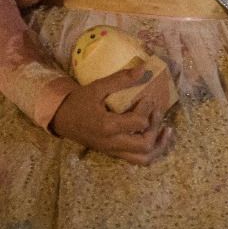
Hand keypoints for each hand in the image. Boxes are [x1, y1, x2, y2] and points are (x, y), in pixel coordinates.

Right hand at [49, 64, 175, 164]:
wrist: (61, 119)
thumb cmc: (79, 102)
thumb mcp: (97, 87)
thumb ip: (120, 79)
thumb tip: (143, 69)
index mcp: (107, 127)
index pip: (138, 123)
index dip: (147, 109)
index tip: (148, 97)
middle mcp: (111, 143)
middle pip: (144, 145)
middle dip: (156, 127)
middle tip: (157, 111)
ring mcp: (113, 151)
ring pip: (143, 159)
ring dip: (158, 145)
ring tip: (166, 130)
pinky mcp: (113, 153)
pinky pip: (136, 159)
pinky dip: (150, 151)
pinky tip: (157, 136)